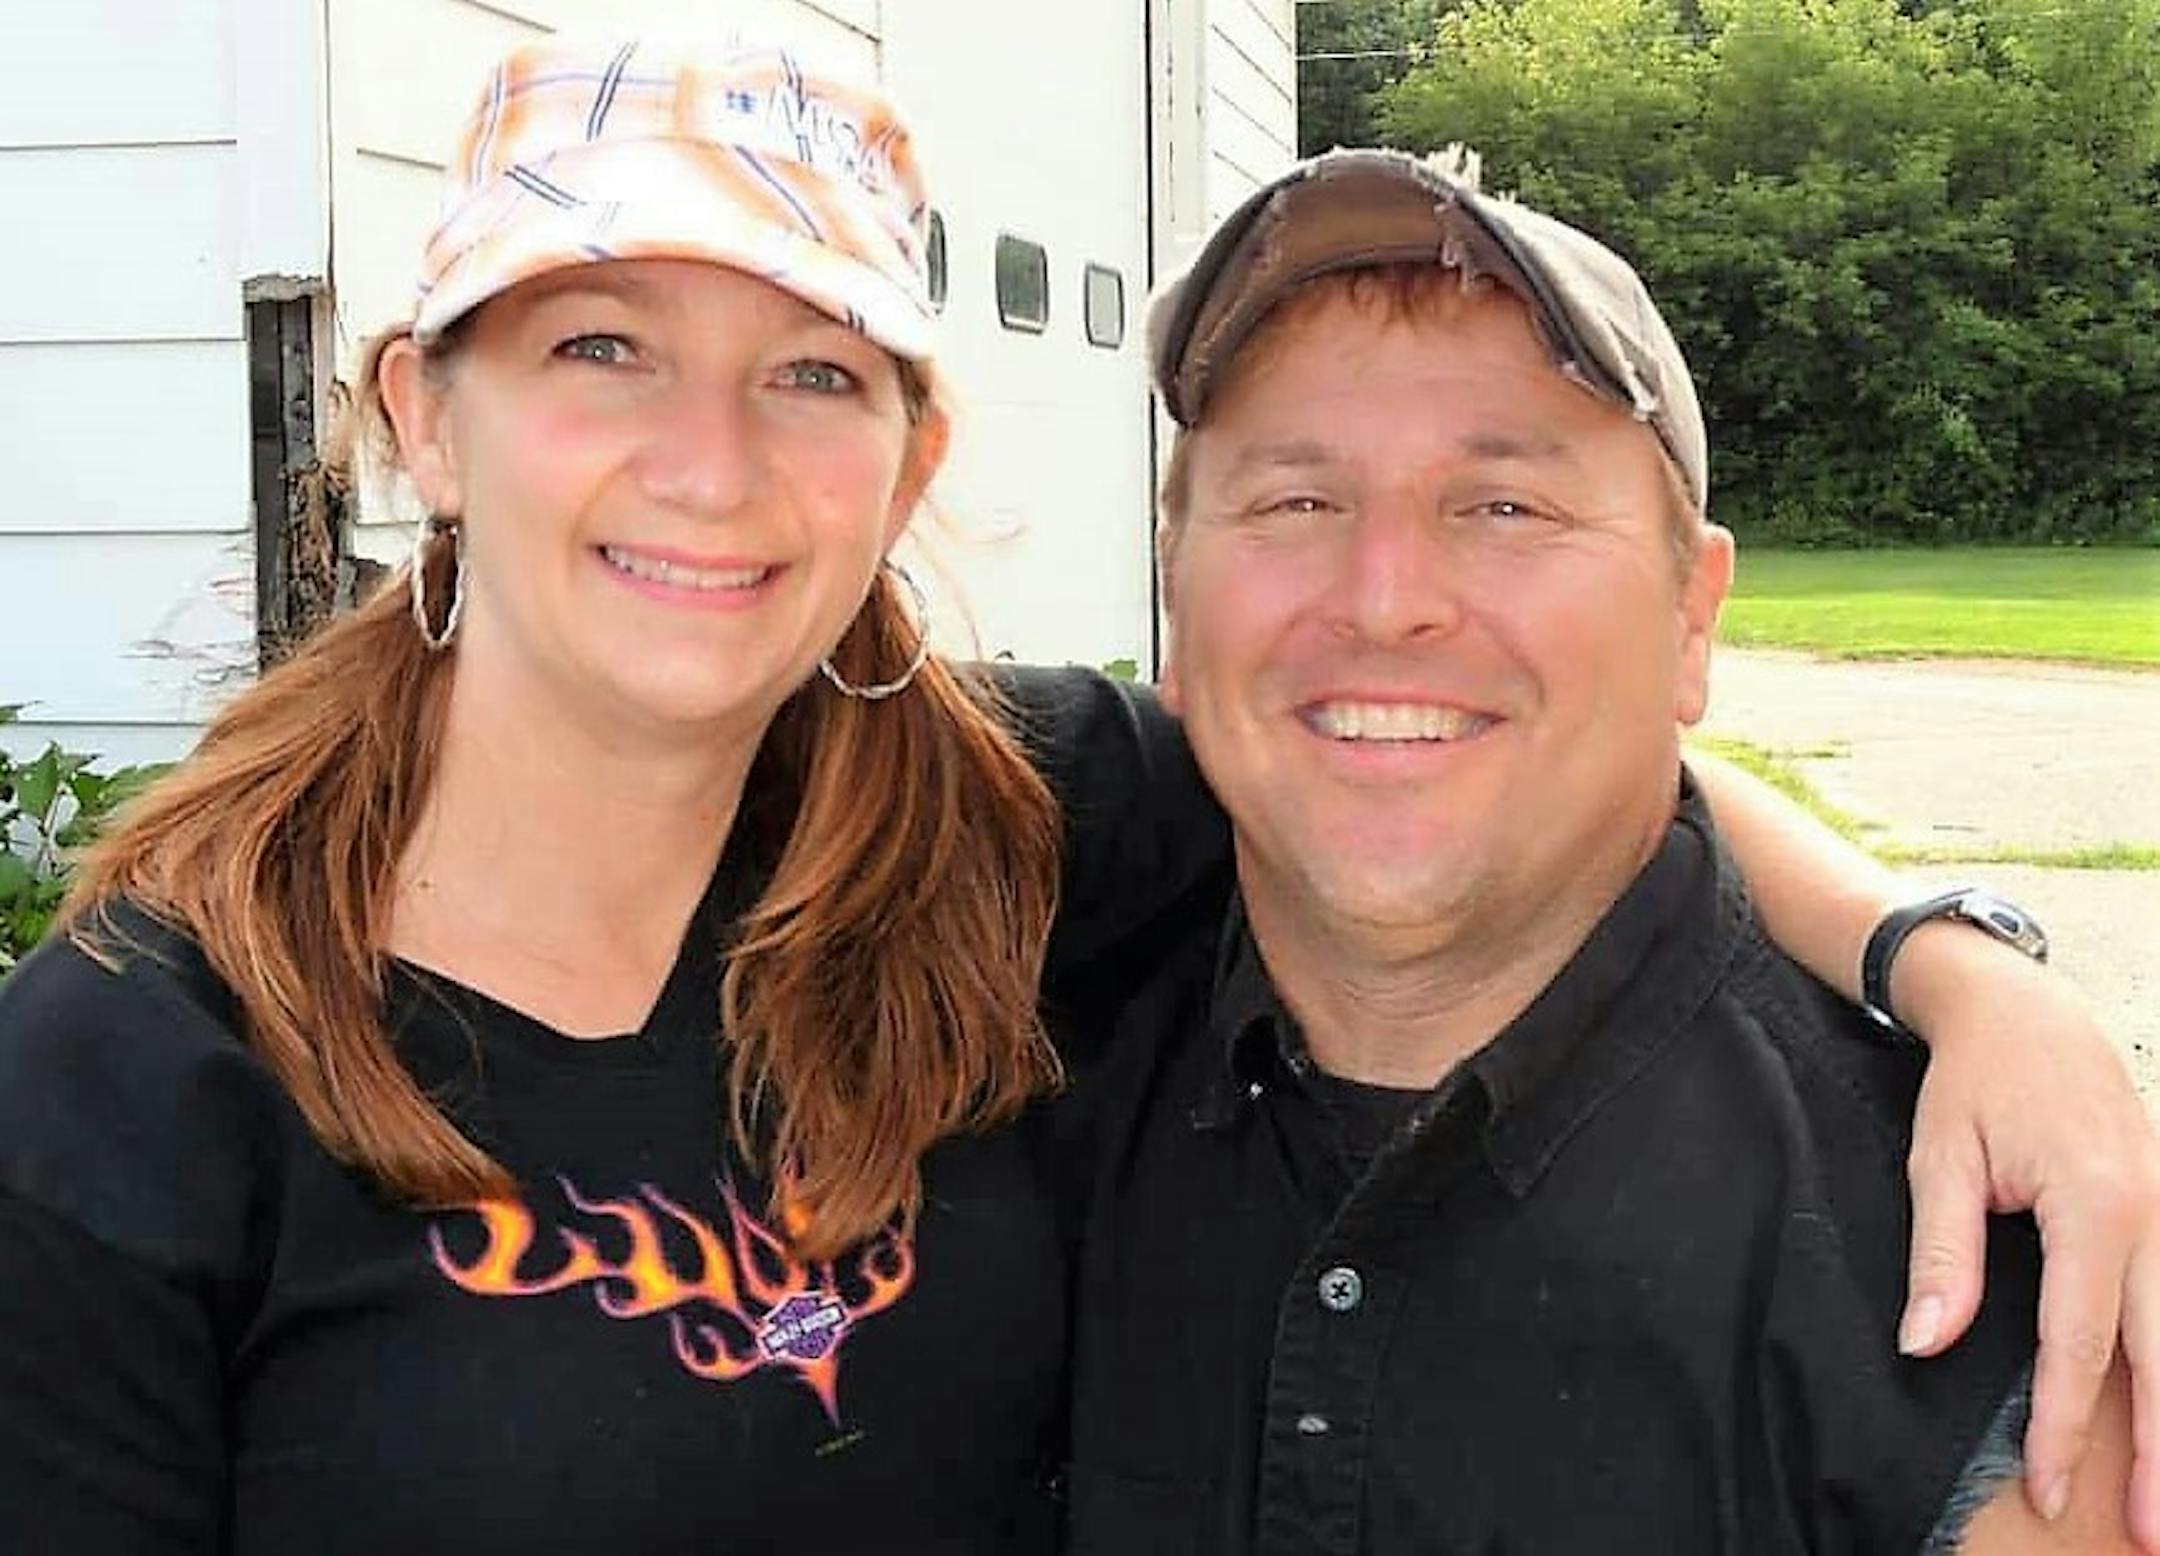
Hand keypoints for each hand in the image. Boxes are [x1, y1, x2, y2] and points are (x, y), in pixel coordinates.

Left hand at [1895, 922, 2159, 1549]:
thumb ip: (1943, 1254)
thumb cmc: (1975, 1082)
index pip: (2079, 1340)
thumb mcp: (1941, 1159)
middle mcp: (2152, 1214)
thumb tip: (1926, 1343)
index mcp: (2094, 1204)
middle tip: (2151, 1530)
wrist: (2025, 1011)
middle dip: (2157, 1449)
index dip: (2064, 1422)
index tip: (2051, 1488)